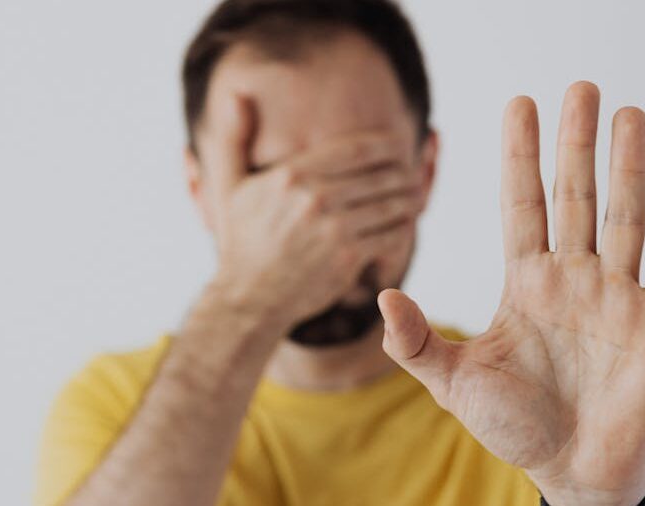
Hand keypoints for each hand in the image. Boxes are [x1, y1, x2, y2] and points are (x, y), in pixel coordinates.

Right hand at [202, 95, 423, 328]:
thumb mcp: (230, 185)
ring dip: (409, 199)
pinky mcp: (348, 257)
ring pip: (393, 203)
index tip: (399, 145)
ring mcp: (333, 228)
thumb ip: (234, 137)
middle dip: (403, 171)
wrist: (248, 298)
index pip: (358, 148)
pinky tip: (403, 227)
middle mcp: (314, 196)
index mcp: (292, 174)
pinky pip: (393, 234)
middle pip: (382, 173)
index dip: (387, 144)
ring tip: (414, 196)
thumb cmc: (243, 241)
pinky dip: (404, 229)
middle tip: (412, 173)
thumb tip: (234, 94)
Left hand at [378, 82, 644, 504]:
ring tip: (629, 115)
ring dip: (628, 167)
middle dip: (575, 145)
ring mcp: (615, 294)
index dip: (520, 157)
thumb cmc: (514, 425)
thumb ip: (415, 343)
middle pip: (574, 197)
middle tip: (580, 89)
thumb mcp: (454, 383)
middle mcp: (571, 277)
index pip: (522, 205)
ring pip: (623, 217)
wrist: (573, 468)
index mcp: (525, 283)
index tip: (519, 105)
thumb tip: (381, 296)